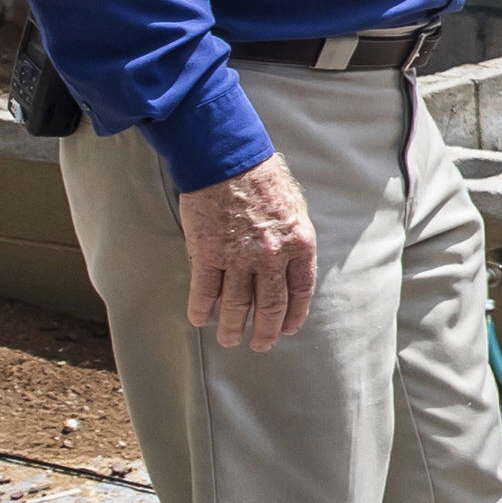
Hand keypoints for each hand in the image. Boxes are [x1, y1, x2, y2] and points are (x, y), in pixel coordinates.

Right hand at [177, 154, 315, 350]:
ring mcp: (239, 257)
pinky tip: (201, 319)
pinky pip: (206, 291)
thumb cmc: (261, 176)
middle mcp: (272, 256)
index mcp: (299, 243)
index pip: (300, 291)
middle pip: (271, 306)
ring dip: (233, 326)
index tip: (288, 328)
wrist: (227, 157)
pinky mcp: (208, 253)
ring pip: (237, 305)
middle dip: (266, 331)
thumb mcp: (294, 206)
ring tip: (230, 339)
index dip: (294, 315)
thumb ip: (292, 238)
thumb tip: (290, 264)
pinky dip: (202, 309)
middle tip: (260, 345)